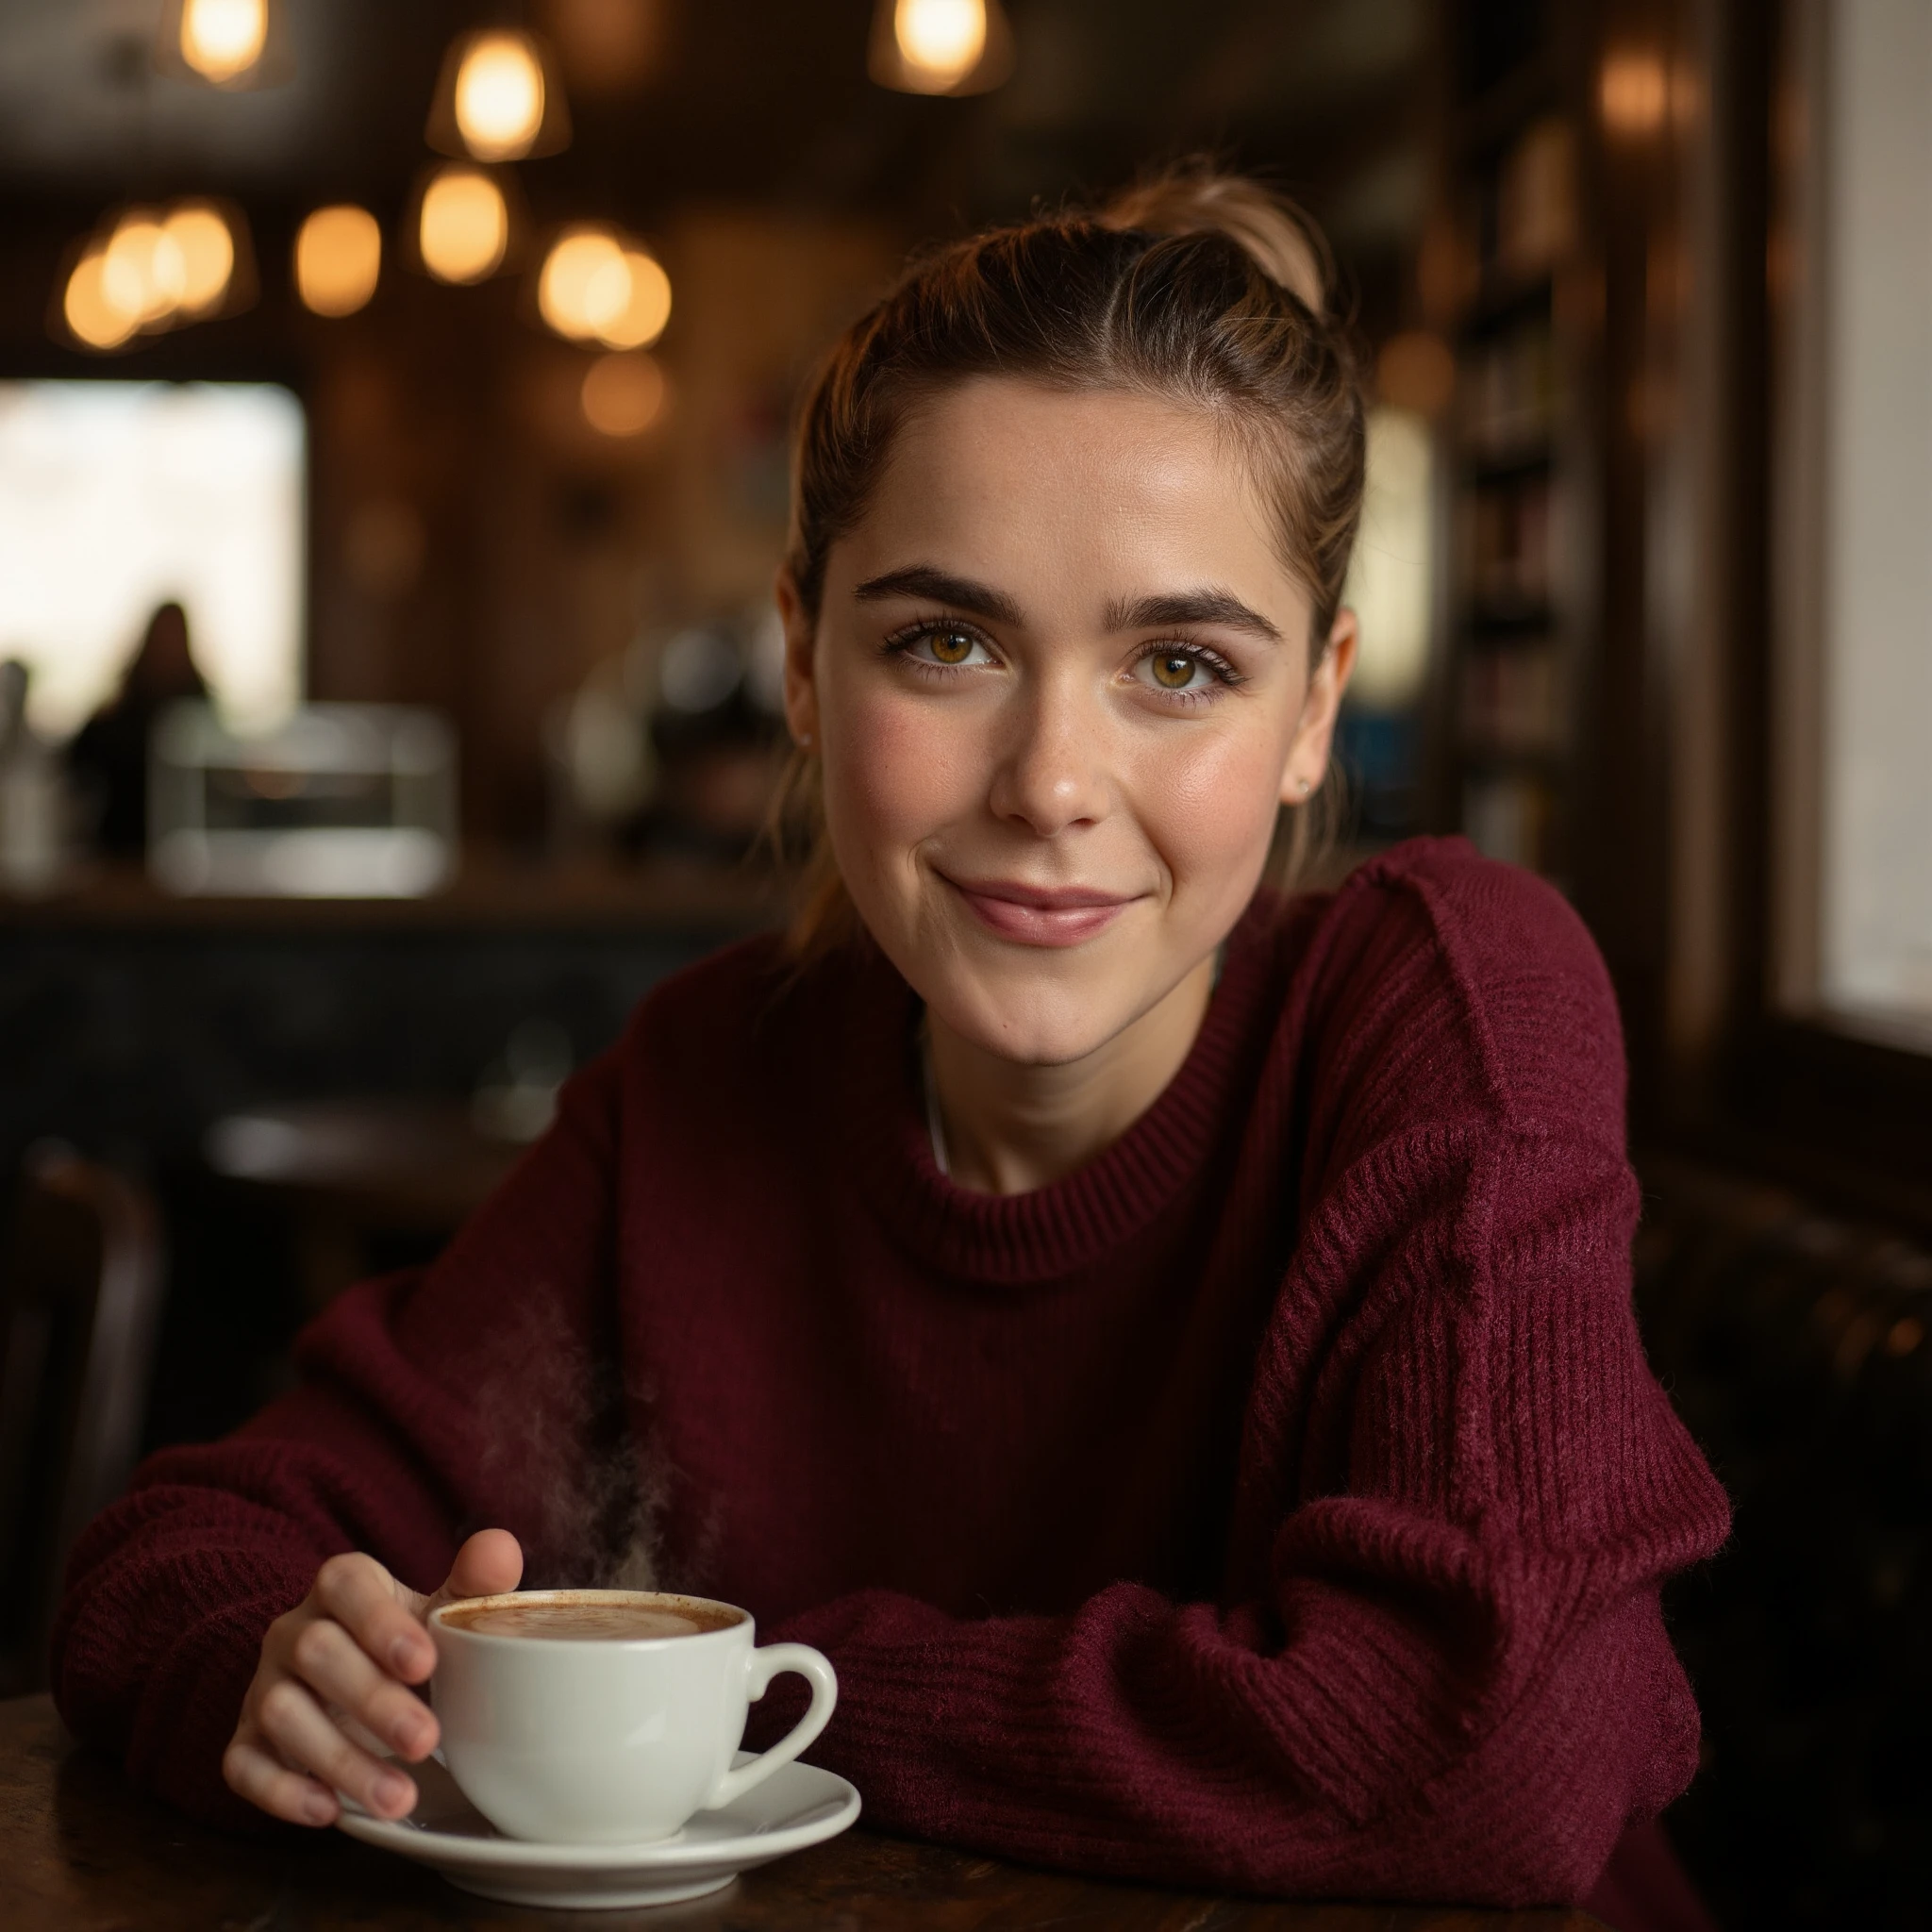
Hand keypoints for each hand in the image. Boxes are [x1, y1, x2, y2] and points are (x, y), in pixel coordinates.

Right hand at [222, 1528, 521, 1825]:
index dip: (379, 1622)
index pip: (347, 1585)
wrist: (357, 1684)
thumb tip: (500, 1550)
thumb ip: (473, 1584)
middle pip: (316, 1652)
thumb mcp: (441, 1610)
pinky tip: (330, 1811)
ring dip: (340, 1760)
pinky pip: (243, 1764)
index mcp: (341, 1585)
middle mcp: (292, 1630)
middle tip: (426, 1741)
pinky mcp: (245, 1740)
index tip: (425, 1663)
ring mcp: (264, 1685)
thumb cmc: (406, 1642)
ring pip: (281, 1714)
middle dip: (371, 1700)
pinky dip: (281, 1792)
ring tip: (398, 1798)